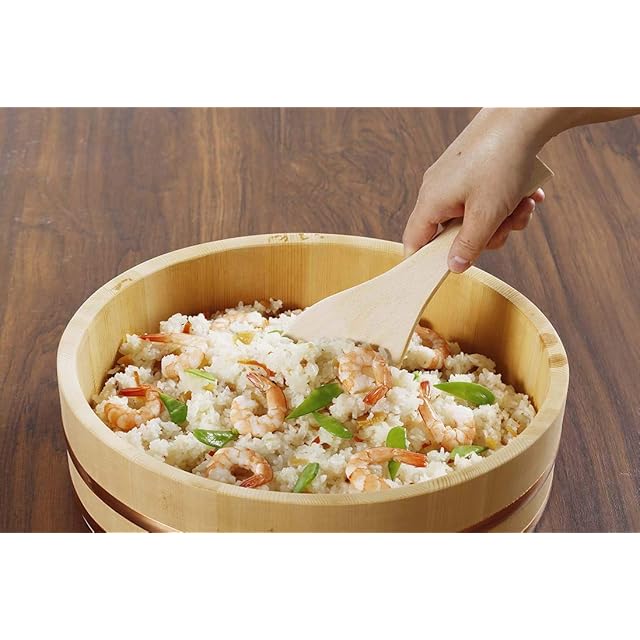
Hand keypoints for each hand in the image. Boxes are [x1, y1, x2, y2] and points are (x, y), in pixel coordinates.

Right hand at [403, 109, 548, 272]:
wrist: (522, 115)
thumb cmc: (500, 162)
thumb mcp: (486, 215)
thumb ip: (468, 246)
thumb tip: (454, 266)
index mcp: (431, 201)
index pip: (414, 241)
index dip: (426, 261)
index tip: (448, 269)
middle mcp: (437, 189)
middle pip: (454, 232)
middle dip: (486, 234)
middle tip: (507, 226)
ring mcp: (455, 178)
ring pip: (475, 215)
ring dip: (503, 217)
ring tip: (523, 204)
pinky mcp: (473, 169)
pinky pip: (485, 197)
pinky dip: (506, 200)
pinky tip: (526, 194)